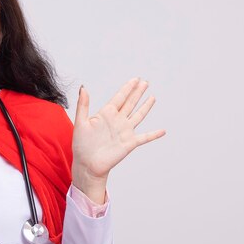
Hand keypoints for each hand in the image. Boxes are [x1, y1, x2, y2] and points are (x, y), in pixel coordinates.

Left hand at [71, 78, 165, 202]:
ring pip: (138, 115)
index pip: (119, 97)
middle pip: (130, 103)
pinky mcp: (130, 143)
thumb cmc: (81, 145)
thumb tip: (83, 88)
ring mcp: (124, 131)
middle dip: (137, 92)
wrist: (87, 164)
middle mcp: (117, 121)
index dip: (127, 88)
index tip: (135, 79)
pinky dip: (154, 134)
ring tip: (152, 97)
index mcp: (105, 114)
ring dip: (146, 106)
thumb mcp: (80, 122)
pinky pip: (145, 138)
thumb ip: (83, 105)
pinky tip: (163, 131)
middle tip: (145, 82)